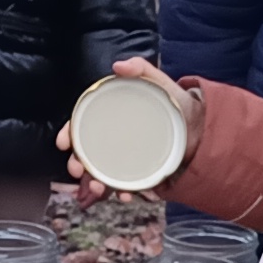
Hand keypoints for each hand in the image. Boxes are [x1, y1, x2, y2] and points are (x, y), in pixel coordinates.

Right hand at [57, 58, 197, 201]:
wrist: (199, 125)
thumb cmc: (174, 101)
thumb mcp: (158, 81)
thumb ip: (141, 69)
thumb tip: (118, 66)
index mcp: (110, 117)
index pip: (80, 125)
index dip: (67, 134)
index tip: (63, 143)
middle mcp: (113, 139)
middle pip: (85, 153)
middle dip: (77, 165)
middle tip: (78, 170)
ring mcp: (124, 157)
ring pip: (101, 173)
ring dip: (96, 183)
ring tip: (100, 188)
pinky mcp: (139, 172)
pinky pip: (125, 185)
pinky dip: (122, 193)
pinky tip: (126, 196)